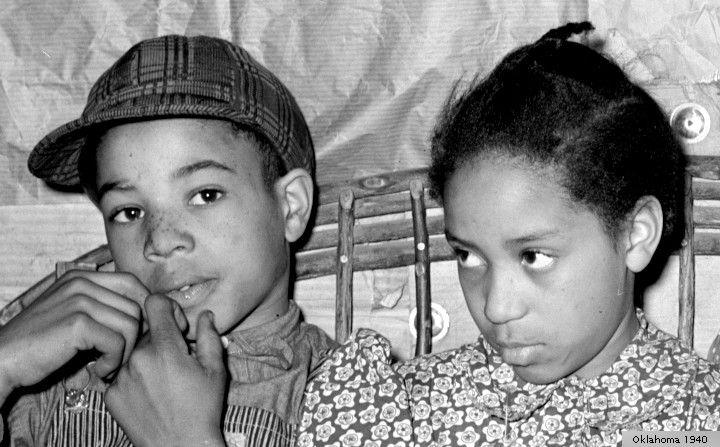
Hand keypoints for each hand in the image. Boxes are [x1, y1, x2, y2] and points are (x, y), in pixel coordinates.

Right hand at [0, 270, 146, 402]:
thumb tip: (146, 313)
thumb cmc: (41, 343)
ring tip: (108, 365)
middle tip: (120, 356)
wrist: (3, 360)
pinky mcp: (78, 323)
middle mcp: (81, 283)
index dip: (144, 309)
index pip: (132, 283)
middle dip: (136, 336)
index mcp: (81, 277)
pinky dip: (113, 362)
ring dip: (125, 352)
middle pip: (136, 305)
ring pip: (131, 324)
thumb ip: (102, 306)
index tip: (139, 334)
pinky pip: (118, 342)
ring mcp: (79, 301)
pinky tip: (99, 370)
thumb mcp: (72, 313)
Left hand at [105, 294, 226, 446]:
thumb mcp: (215, 370)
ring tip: (161, 381)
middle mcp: (137, 358)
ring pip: (132, 352)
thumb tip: (205, 314)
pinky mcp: (110, 395)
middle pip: (144, 330)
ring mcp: (121, 378)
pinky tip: (148, 394)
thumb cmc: (202, 409)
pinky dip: (133, 378)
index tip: (177, 327)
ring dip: (146, 358)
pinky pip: (120, 374)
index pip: (154, 303)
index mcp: (165, 348)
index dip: (168, 309)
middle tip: (175, 361)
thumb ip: (209, 335)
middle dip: (160, 339)